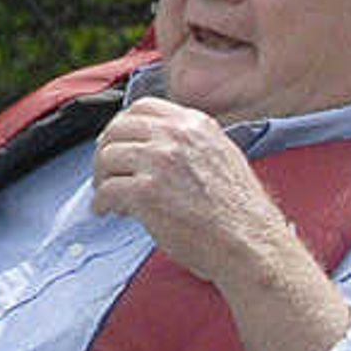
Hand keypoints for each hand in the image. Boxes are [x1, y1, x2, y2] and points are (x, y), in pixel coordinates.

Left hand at [87, 97, 293, 283]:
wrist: (249, 243)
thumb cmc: (238, 211)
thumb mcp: (222, 156)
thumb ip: (190, 142)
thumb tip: (155, 143)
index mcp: (195, 125)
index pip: (143, 107)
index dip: (123, 125)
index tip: (117, 142)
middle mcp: (176, 136)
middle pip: (118, 129)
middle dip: (106, 151)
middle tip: (106, 171)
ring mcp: (159, 162)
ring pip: (107, 157)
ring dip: (102, 177)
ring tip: (108, 194)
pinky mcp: (145, 192)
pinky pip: (107, 190)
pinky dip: (101, 202)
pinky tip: (108, 211)